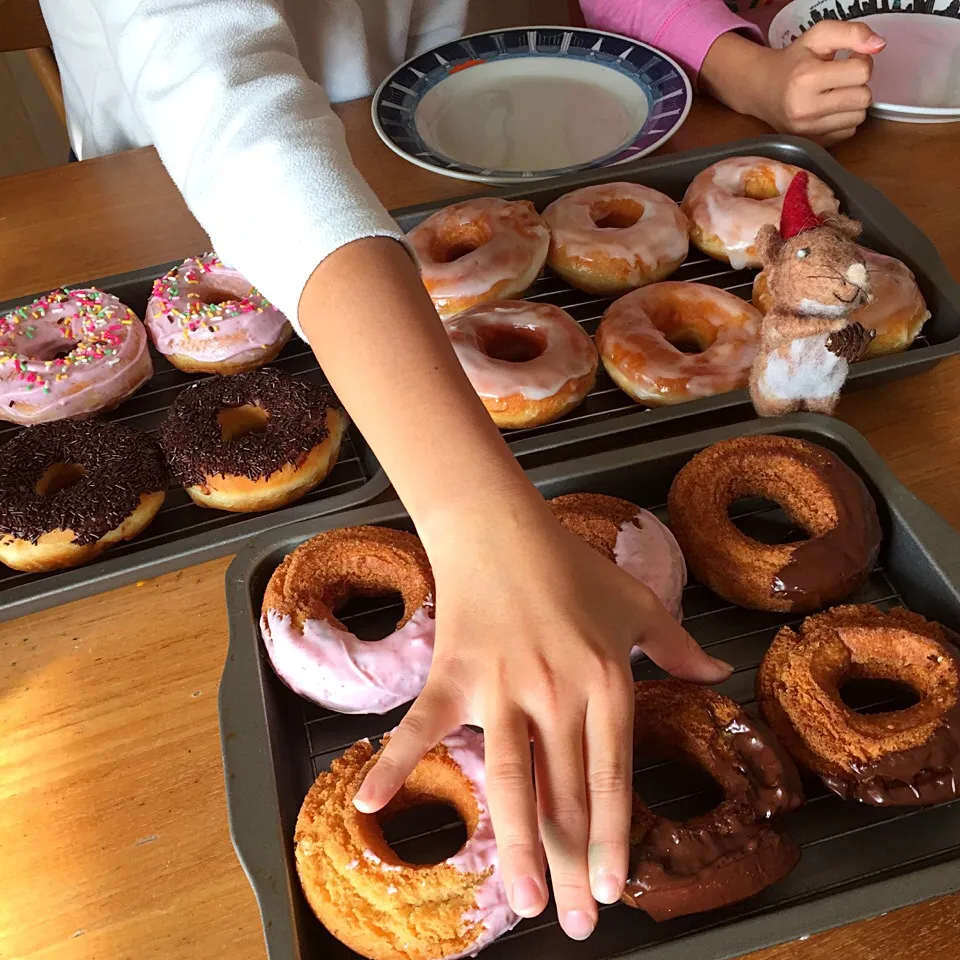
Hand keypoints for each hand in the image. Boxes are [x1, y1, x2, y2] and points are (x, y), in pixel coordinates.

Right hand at [353, 499, 731, 940]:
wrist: (502, 528)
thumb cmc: (570, 567)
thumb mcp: (635, 604)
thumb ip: (675, 648)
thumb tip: (717, 675)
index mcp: (605, 682)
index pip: (611, 776)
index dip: (613, 837)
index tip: (614, 889)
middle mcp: (556, 695)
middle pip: (565, 795)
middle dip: (572, 866)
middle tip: (575, 925)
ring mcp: (501, 689)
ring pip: (510, 781)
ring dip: (516, 847)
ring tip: (522, 904)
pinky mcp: (453, 677)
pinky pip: (422, 727)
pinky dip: (394, 762)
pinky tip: (368, 806)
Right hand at [701, 22, 885, 144]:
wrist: (763, 90)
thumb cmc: (794, 62)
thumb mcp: (819, 36)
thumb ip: (852, 32)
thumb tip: (879, 45)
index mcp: (807, 78)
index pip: (862, 72)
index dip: (860, 61)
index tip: (847, 60)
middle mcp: (805, 108)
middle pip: (863, 98)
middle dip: (858, 85)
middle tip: (840, 79)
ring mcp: (807, 131)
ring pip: (858, 118)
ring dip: (852, 105)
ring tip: (834, 95)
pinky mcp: (811, 144)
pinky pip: (848, 133)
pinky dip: (843, 120)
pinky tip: (829, 111)